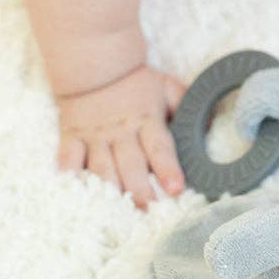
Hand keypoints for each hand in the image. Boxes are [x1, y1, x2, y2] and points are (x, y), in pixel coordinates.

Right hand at [56, 65, 186, 208]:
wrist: (96, 63)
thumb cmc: (138, 81)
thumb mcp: (168, 87)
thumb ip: (186, 105)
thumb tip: (210, 124)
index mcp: (148, 120)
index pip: (160, 148)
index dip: (168, 169)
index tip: (176, 188)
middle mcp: (122, 132)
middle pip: (131, 166)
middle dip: (140, 192)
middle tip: (149, 212)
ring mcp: (95, 136)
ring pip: (102, 168)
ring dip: (110, 192)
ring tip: (118, 215)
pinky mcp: (72, 137)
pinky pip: (68, 158)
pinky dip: (69, 175)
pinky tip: (74, 192)